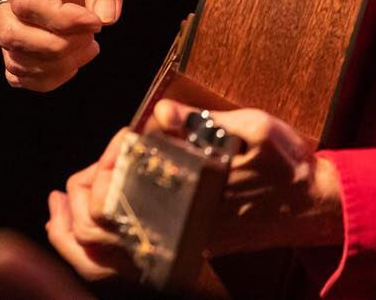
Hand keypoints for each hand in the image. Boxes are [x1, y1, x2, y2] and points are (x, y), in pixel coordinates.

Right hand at [0, 0, 138, 90]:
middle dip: (58, 45)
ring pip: (12, 53)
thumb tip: (106, 18)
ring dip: (54, 64)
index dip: (62, 19)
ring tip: (91, 47)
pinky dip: (45, 76)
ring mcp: (6, 4)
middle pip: (13, 32)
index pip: (27, 0)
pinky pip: (16, 66)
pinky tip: (76, 60)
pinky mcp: (16, 24)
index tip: (98, 22)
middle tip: (96, 36)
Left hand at [44, 103, 343, 282]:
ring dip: (76, 230)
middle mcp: (176, 224)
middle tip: (79, 174)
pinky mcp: (185, 250)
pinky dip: (99, 246)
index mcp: (187, 191)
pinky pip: (126, 261)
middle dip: (78, 199)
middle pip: (96, 230)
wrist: (311, 206)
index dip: (105, 166)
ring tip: (65, 202)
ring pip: (106, 254)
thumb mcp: (256, 128)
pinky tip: (95, 223)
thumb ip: (207, 121)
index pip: (117, 191)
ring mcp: (179, 242)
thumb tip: (163, 113)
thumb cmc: (287, 164)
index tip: (122, 140)